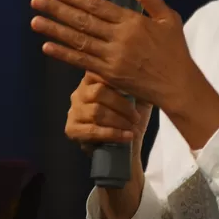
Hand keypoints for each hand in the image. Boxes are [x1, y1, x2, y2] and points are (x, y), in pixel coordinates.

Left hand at [30, 0, 192, 110]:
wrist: (178, 86)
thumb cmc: (174, 51)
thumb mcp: (168, 18)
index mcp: (132, 21)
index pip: (97, 6)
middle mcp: (120, 38)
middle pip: (82, 21)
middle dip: (57, 9)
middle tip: (36, 0)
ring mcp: (112, 58)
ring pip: (78, 41)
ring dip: (55, 30)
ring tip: (35, 20)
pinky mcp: (109, 75)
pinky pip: (82, 62)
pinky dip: (64, 54)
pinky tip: (47, 46)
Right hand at [68, 72, 152, 218]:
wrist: (126, 146)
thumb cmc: (131, 117)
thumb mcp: (138, 97)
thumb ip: (137, 82)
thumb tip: (147, 71)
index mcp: (92, 79)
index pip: (100, 71)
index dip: (116, 79)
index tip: (134, 89)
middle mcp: (79, 92)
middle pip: (98, 92)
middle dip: (122, 105)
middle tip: (136, 116)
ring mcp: (74, 111)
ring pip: (96, 111)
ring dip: (118, 120)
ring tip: (132, 127)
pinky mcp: (72, 129)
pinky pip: (92, 130)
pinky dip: (112, 133)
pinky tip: (126, 136)